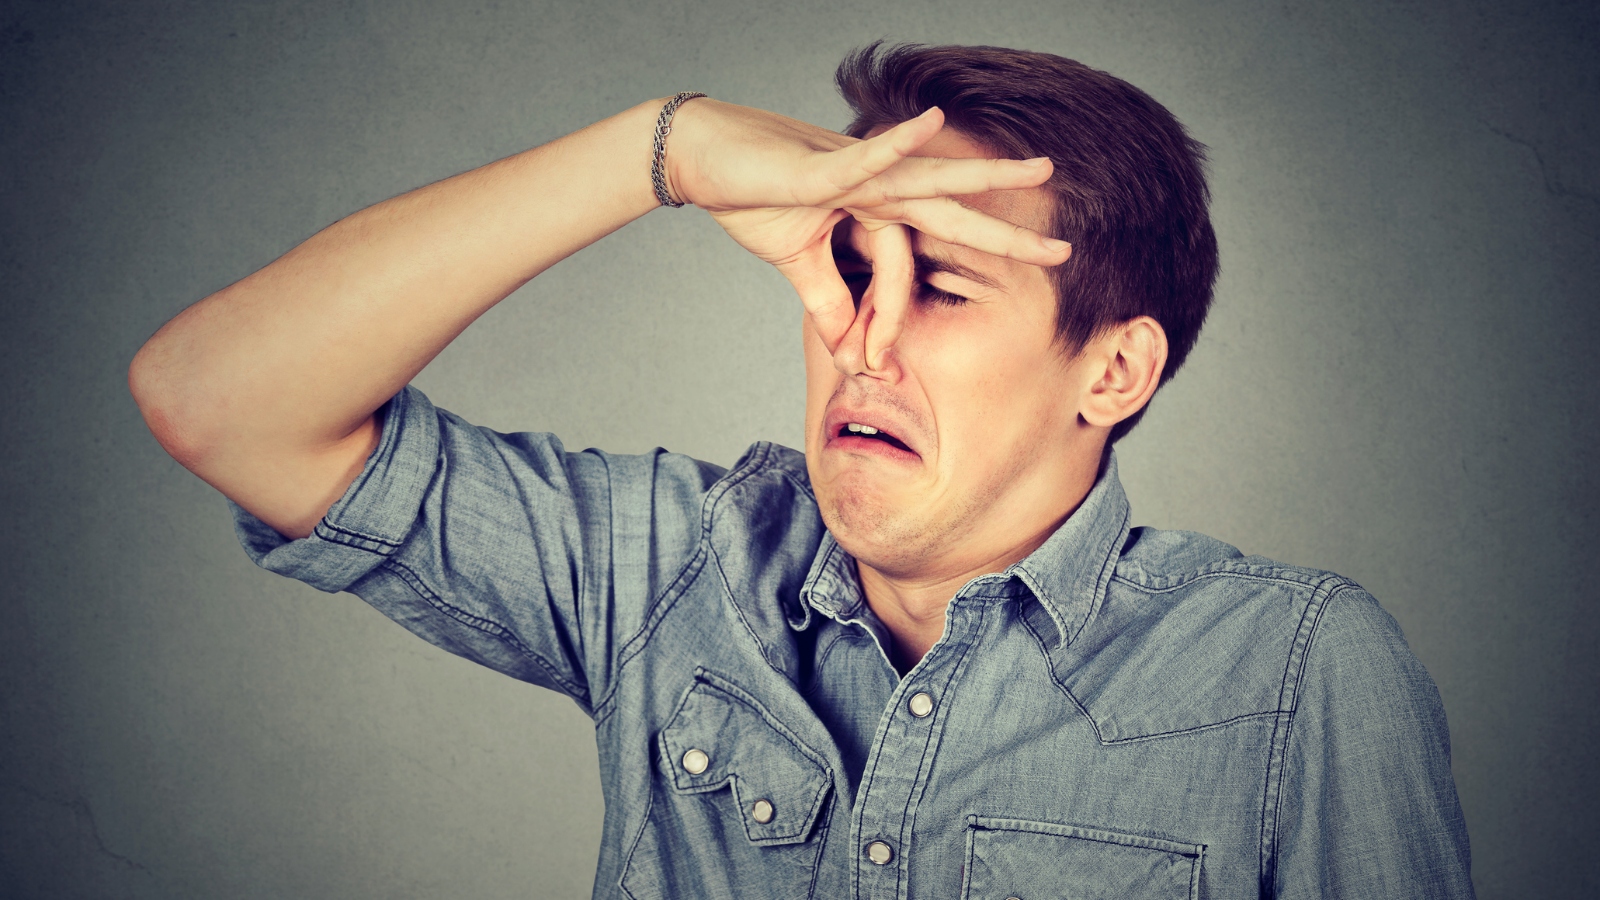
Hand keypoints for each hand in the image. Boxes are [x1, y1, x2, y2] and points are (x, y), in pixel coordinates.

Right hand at [664, 100, 1070, 360]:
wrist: (701, 157)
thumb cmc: (751, 198)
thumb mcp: (798, 262)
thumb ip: (829, 299)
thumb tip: (850, 347)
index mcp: (873, 212)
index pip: (906, 269)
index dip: (893, 319)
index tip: (874, 365)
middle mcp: (877, 188)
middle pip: (953, 214)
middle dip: (1007, 233)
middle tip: (1064, 250)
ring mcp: (854, 173)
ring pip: (929, 179)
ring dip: (984, 174)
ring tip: (1039, 168)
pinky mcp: (819, 164)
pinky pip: (864, 157)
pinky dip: (897, 144)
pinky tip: (933, 121)